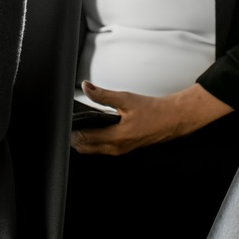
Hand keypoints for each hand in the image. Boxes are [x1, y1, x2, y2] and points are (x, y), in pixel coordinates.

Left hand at [70, 82, 230, 157]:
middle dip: (75, 137)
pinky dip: (94, 141)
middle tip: (70, 122)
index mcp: (116, 137)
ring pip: (93, 150)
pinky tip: (94, 129)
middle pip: (85, 148)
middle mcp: (117, 148)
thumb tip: (87, 87)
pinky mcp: (124, 149)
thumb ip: (103, 95)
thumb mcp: (126, 99)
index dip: (72, 130)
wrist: (172, 119)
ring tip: (79, 124)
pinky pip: (102, 149)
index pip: (84, 139)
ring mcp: (120, 151)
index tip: (67, 121)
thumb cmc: (153, 110)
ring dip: (84, 140)